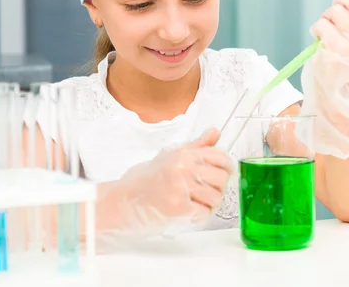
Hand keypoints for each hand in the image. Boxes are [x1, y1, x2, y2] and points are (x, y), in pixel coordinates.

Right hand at [97, 128, 233, 240]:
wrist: (122, 201)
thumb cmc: (144, 180)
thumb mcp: (169, 156)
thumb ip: (197, 146)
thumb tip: (215, 132)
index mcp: (183, 154)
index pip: (220, 157)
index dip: (226, 168)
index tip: (223, 173)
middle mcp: (183, 168)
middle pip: (221, 179)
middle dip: (217, 188)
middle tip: (205, 192)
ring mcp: (181, 188)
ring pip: (215, 197)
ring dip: (209, 203)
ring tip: (195, 202)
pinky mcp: (178, 208)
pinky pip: (204, 213)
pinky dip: (199, 216)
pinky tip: (188, 212)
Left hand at [310, 0, 348, 69]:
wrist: (335, 80)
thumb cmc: (347, 48)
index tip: (347, 7)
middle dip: (337, 4)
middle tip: (335, 19)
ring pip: (332, 11)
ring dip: (325, 20)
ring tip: (329, 34)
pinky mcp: (337, 50)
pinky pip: (321, 25)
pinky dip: (317, 31)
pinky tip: (322, 42)